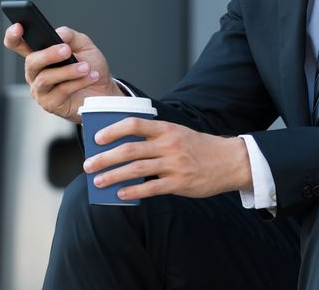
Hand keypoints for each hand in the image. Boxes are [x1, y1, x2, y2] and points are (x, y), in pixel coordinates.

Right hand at [4, 24, 123, 122]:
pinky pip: (61, 91)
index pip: (17, 44)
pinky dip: (78, 82)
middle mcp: (35, 73)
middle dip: (49, 54)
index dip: (13, 36)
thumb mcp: (83, 44)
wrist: (104, 88)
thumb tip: (58, 34)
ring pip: (45, 78)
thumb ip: (69, 35)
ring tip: (86, 67)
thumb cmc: (90, 65)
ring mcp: (40, 90)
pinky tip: (90, 77)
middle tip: (66, 50)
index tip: (18, 27)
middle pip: (31, 62)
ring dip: (68, 71)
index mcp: (39, 54)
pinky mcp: (50, 104)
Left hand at [83, 118, 253, 200]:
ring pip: (136, 170)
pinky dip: (133, 191)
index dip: (113, 130)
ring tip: (98, 181)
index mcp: (167, 129)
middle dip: (105, 158)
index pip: (134, 124)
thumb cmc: (199, 147)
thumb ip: (155, 138)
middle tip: (88, 164)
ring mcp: (174, 164)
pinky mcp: (180, 183)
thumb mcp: (178, 133)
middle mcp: (169, 144)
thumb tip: (124, 147)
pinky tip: (120, 194)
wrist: (229, 161)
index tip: (97, 138)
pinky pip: (151, 188)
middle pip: (130, 149)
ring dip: (113, 176)